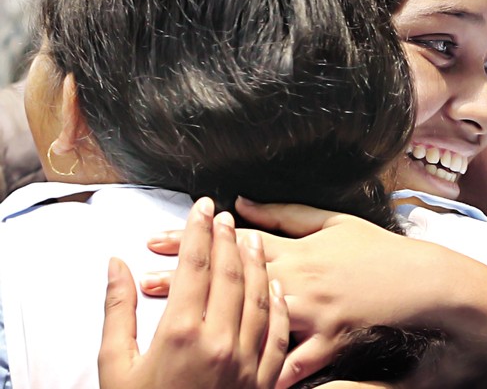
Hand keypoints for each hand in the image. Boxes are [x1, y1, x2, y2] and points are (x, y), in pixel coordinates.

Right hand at [99, 197, 288, 388]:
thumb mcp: (116, 368)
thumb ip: (118, 312)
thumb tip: (115, 266)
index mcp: (180, 333)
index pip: (195, 264)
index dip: (198, 231)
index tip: (202, 207)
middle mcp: (220, 340)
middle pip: (230, 273)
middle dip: (227, 238)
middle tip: (224, 216)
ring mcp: (247, 360)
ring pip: (260, 296)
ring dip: (257, 262)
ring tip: (251, 238)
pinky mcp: (264, 380)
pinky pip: (279, 333)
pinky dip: (279, 305)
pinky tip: (276, 287)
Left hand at [144, 200, 453, 387]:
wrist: (418, 280)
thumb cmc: (375, 250)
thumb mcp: (332, 221)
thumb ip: (285, 213)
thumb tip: (241, 200)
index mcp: (298, 248)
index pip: (235, 241)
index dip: (194, 240)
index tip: (155, 238)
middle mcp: (299, 278)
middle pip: (234, 278)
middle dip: (188, 280)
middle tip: (147, 281)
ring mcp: (314, 311)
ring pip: (255, 317)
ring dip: (215, 320)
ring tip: (177, 325)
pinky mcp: (331, 340)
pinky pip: (296, 361)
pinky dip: (271, 370)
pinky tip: (243, 377)